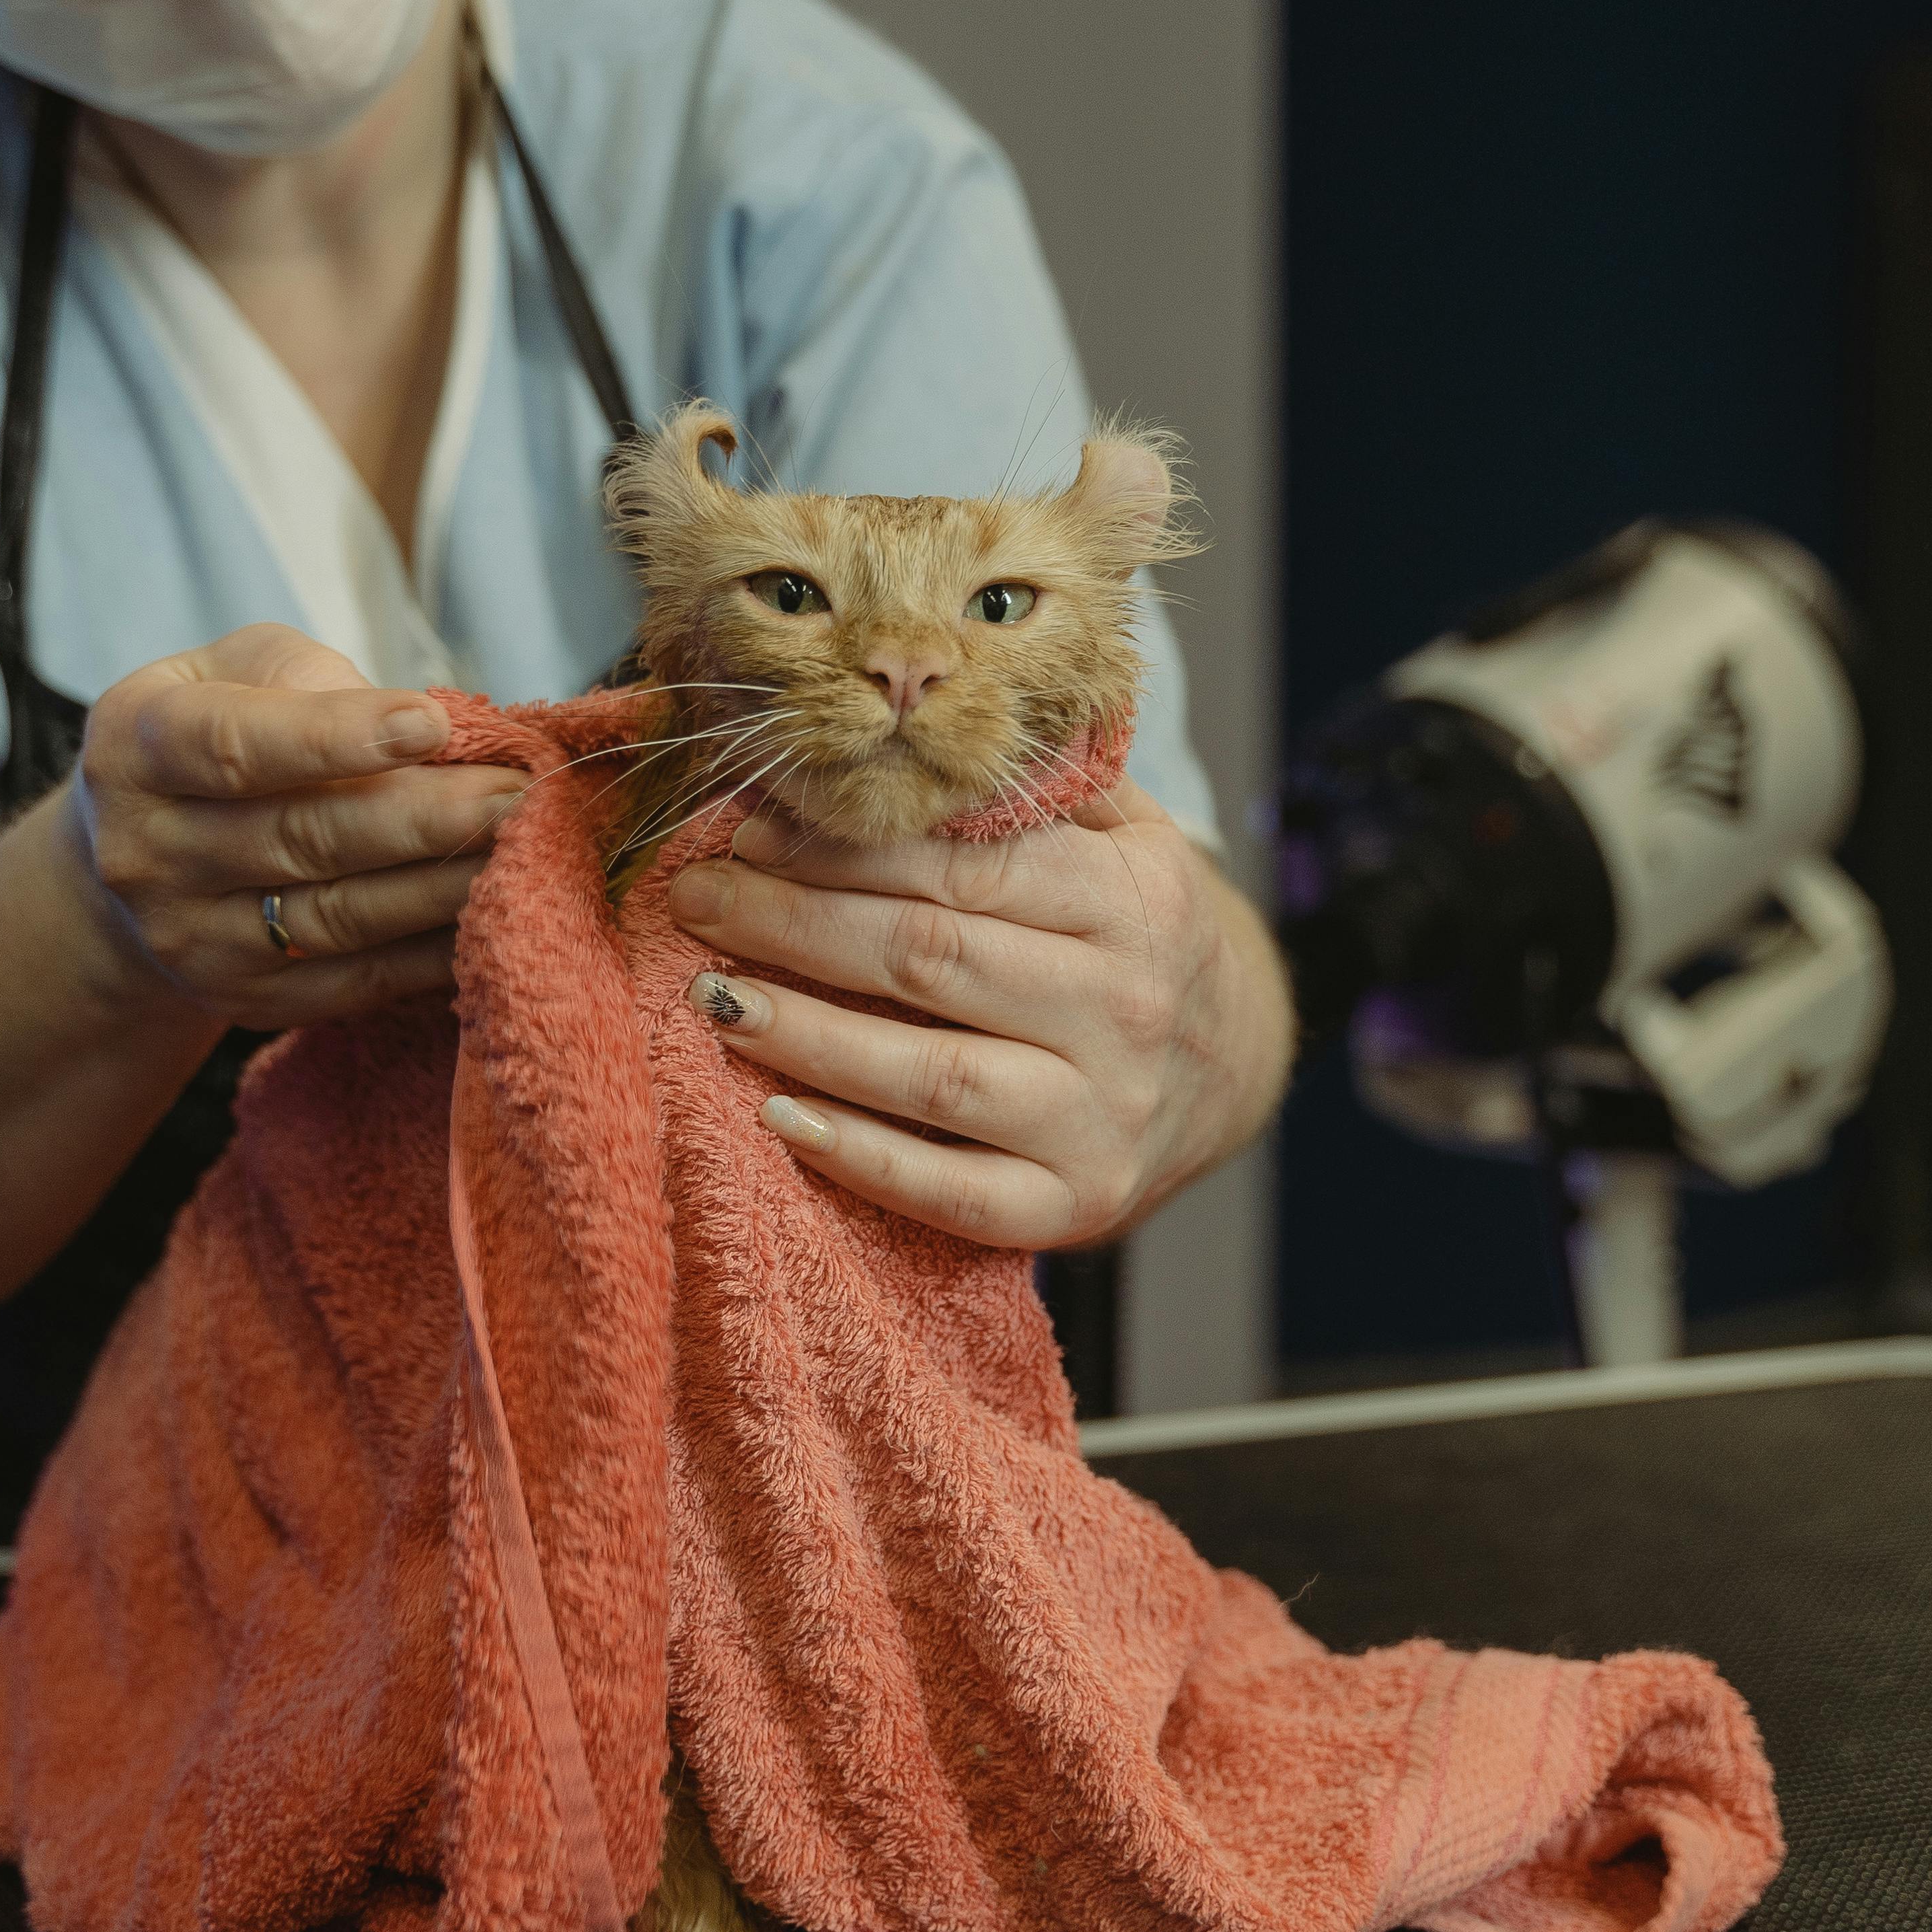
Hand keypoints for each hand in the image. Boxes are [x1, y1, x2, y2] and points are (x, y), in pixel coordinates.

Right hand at [62, 624, 523, 1025]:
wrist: (139, 858)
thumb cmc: (217, 732)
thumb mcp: (232, 669)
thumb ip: (310, 679)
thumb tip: (428, 728)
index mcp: (137, 748)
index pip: (238, 747)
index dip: (335, 737)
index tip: (432, 724)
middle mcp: (148, 853)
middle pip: (302, 837)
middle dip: (424, 816)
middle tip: (520, 793)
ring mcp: (192, 939)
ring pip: (338, 918)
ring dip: (443, 886)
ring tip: (526, 850)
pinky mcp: (244, 1000)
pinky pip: (356, 981)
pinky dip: (433, 951)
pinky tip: (497, 913)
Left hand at [663, 779, 1291, 1247]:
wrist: (1236, 1064)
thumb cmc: (1139, 932)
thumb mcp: (1127, 838)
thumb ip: (1037, 785)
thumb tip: (904, 728)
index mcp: (1133, 901)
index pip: (966, 868)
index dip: (843, 851)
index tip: (748, 835)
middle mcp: (1124, 1008)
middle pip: (930, 958)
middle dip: (793, 925)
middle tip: (696, 902)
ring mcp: (1101, 1116)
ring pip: (931, 1075)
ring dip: (807, 1037)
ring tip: (712, 998)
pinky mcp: (1077, 1203)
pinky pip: (954, 1193)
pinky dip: (860, 1158)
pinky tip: (779, 1119)